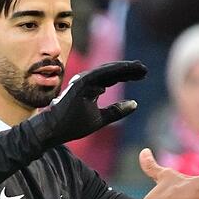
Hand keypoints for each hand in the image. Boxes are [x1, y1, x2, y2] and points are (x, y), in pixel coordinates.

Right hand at [26, 60, 146, 147]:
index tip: (143, 75)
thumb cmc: (73, 125)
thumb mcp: (100, 119)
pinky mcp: (80, 83)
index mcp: (92, 88)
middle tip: (145, 69)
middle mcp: (88, 82)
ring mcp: (83, 81)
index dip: (128, 75)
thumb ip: (116, 111)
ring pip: (108, 70)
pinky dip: (114, 70)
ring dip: (125, 68)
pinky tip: (127, 69)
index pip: (113, 78)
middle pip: (112, 72)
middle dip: (130, 69)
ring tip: (140, 68)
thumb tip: (135, 104)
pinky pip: (100, 74)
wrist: (53, 130)